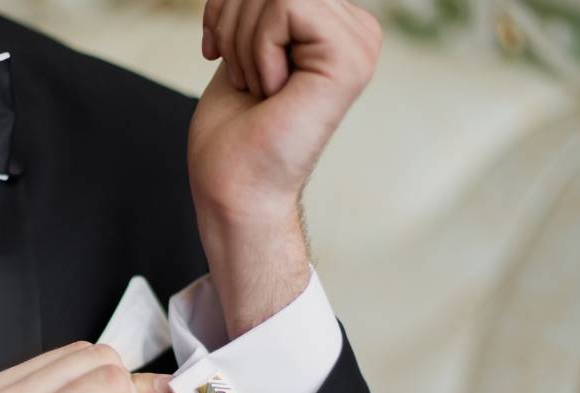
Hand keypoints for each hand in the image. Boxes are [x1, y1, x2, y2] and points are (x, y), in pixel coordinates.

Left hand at [189, 0, 381, 337]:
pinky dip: (256, 49)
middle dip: (234, 21)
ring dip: (243, 42)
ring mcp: (359, 45)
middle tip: (245, 79)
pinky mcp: (350, 58)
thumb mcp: (241, 44)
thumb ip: (258, 8)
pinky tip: (271, 90)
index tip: (220, 51)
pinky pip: (284, 6)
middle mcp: (356, 31)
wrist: (234, 188)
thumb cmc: (233, 134)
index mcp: (334, 27)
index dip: (228, 6)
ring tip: (259, 89)